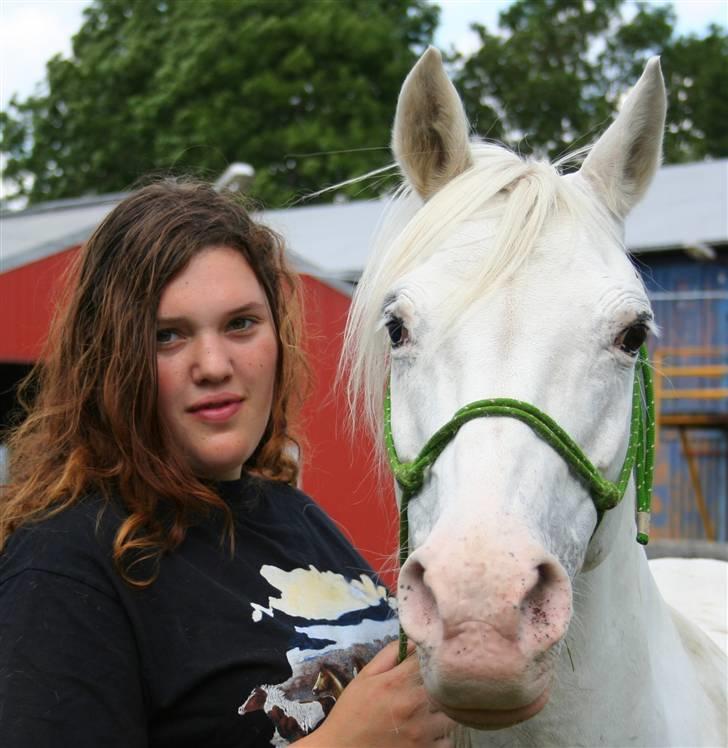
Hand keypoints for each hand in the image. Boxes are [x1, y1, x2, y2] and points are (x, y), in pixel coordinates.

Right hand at [298, 640, 454, 746]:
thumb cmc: (352, 711)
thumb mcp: (365, 676)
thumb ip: (391, 654)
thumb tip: (415, 638)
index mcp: (398, 681)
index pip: (430, 658)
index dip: (432, 657)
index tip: (429, 659)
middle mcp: (414, 704)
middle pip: (447, 684)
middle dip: (442, 682)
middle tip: (433, 684)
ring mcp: (422, 731)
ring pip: (452, 713)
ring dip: (445, 709)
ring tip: (432, 708)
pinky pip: (448, 740)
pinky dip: (442, 735)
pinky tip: (430, 730)